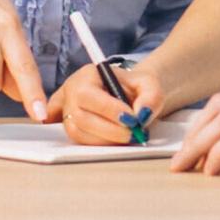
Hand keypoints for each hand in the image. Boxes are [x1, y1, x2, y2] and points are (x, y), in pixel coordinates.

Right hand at [46, 61, 165, 145]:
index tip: (131, 120)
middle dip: (110, 130)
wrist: (132, 94)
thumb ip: (151, 97)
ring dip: (105, 140)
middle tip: (133, 133)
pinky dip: (98, 144)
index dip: (108, 110)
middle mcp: (72, 92)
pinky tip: (112, 140)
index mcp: (88, 75)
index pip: (87, 94)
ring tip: (127, 136)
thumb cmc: (136, 87)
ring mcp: (67, 110)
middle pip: (81, 117)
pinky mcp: (70, 126)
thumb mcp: (150, 84)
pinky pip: (78, 141)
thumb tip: (142, 114)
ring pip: (78, 133)